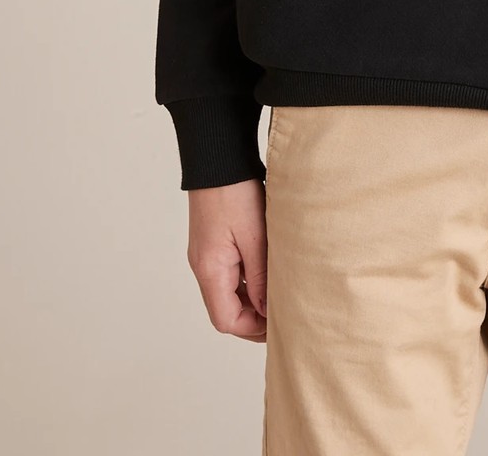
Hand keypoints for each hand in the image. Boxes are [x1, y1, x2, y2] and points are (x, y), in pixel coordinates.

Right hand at [187, 178, 269, 340]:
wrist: (218, 159)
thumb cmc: (235, 193)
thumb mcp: (254, 237)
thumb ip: (260, 277)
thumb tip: (267, 311)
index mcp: (210, 270)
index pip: (226, 320)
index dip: (253, 328)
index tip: (280, 322)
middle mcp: (203, 267)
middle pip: (225, 310)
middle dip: (254, 318)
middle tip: (284, 313)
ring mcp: (206, 255)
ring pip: (228, 292)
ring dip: (252, 299)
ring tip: (280, 293)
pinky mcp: (213, 243)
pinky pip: (229, 274)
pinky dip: (247, 281)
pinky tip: (267, 272)